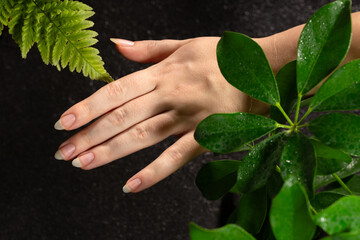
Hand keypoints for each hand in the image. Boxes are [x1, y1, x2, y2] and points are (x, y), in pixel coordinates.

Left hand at [54, 37, 269, 192]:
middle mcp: (171, 95)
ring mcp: (189, 117)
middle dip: (90, 135)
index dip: (88, 107)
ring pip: (143, 137)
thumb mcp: (184, 44)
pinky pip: (177, 157)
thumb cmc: (221, 57)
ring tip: (83, 164)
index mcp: (163, 72)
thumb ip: (148, 48)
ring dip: (110, 152)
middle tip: (63, 152)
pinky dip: (154, 172)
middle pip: (123, 117)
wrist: (262, 70)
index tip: (64, 122)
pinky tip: (130, 185)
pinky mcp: (206, 136)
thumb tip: (116, 45)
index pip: (117, 90)